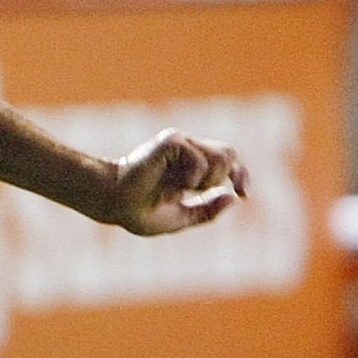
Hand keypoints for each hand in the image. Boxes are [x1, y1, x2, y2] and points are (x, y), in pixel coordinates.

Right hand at [103, 128, 246, 236]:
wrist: (114, 203)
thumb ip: (208, 210)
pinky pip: (200, 159)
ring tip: (180, 188)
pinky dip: (191, 178)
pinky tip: (171, 183)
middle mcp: (187, 148)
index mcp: (190, 164)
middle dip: (221, 180)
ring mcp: (179, 142)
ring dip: (206, 181)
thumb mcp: (182, 217)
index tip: (244, 194)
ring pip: (222, 156)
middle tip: (194, 192)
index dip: (240, 175)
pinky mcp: (171, 141)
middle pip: (229, 154)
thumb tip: (234, 198)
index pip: (228, 160)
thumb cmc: (139, 211)